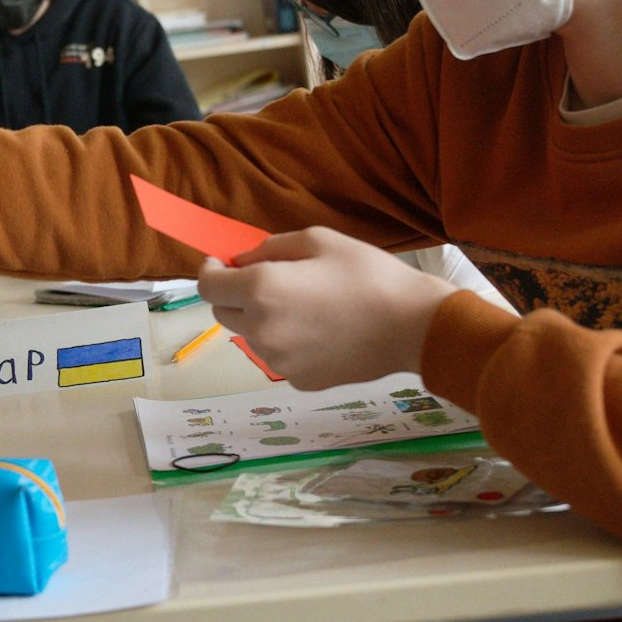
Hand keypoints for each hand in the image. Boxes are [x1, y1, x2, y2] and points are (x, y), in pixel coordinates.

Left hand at [196, 227, 455, 390]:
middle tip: (266, 282)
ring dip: (261, 319)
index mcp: (260, 290)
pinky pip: (277, 356)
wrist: (413, 326)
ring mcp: (277, 360)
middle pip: (223, 313)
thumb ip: (269, 248)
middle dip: (234, 295)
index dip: (210, 271)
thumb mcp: (317, 240)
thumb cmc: (368, 274)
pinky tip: (320, 332)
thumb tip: (242, 261)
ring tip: (303, 307)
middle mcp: (260, 329)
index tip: (221, 263)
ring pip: (250, 336)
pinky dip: (286, 342)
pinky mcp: (298, 380)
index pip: (207, 286)